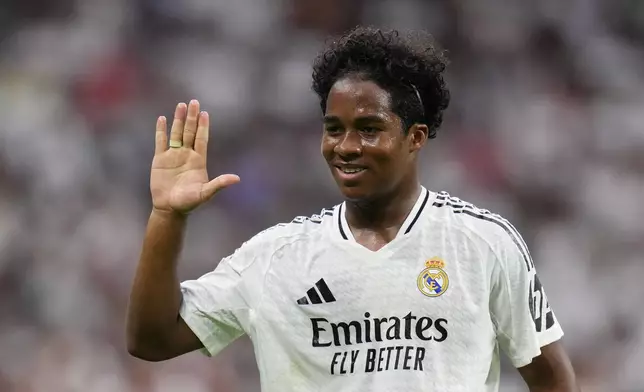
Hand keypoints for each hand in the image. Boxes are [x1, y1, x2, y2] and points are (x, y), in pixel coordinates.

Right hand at [150, 100, 239, 214]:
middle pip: (190, 132)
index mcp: (198, 160)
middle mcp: (187, 155)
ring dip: (178, 120)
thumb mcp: (206, 193)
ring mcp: (173, 155)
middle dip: (192, 117)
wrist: (170, 208)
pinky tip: (162, 119)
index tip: (205, 113)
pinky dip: (161, 130)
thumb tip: (237, 179)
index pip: (202, 139)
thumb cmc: (189, 202)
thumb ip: (219, 184)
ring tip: (181, 106)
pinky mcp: (160, 159)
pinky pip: (161, 141)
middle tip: (194, 102)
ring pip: (176, 133)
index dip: (204, 126)